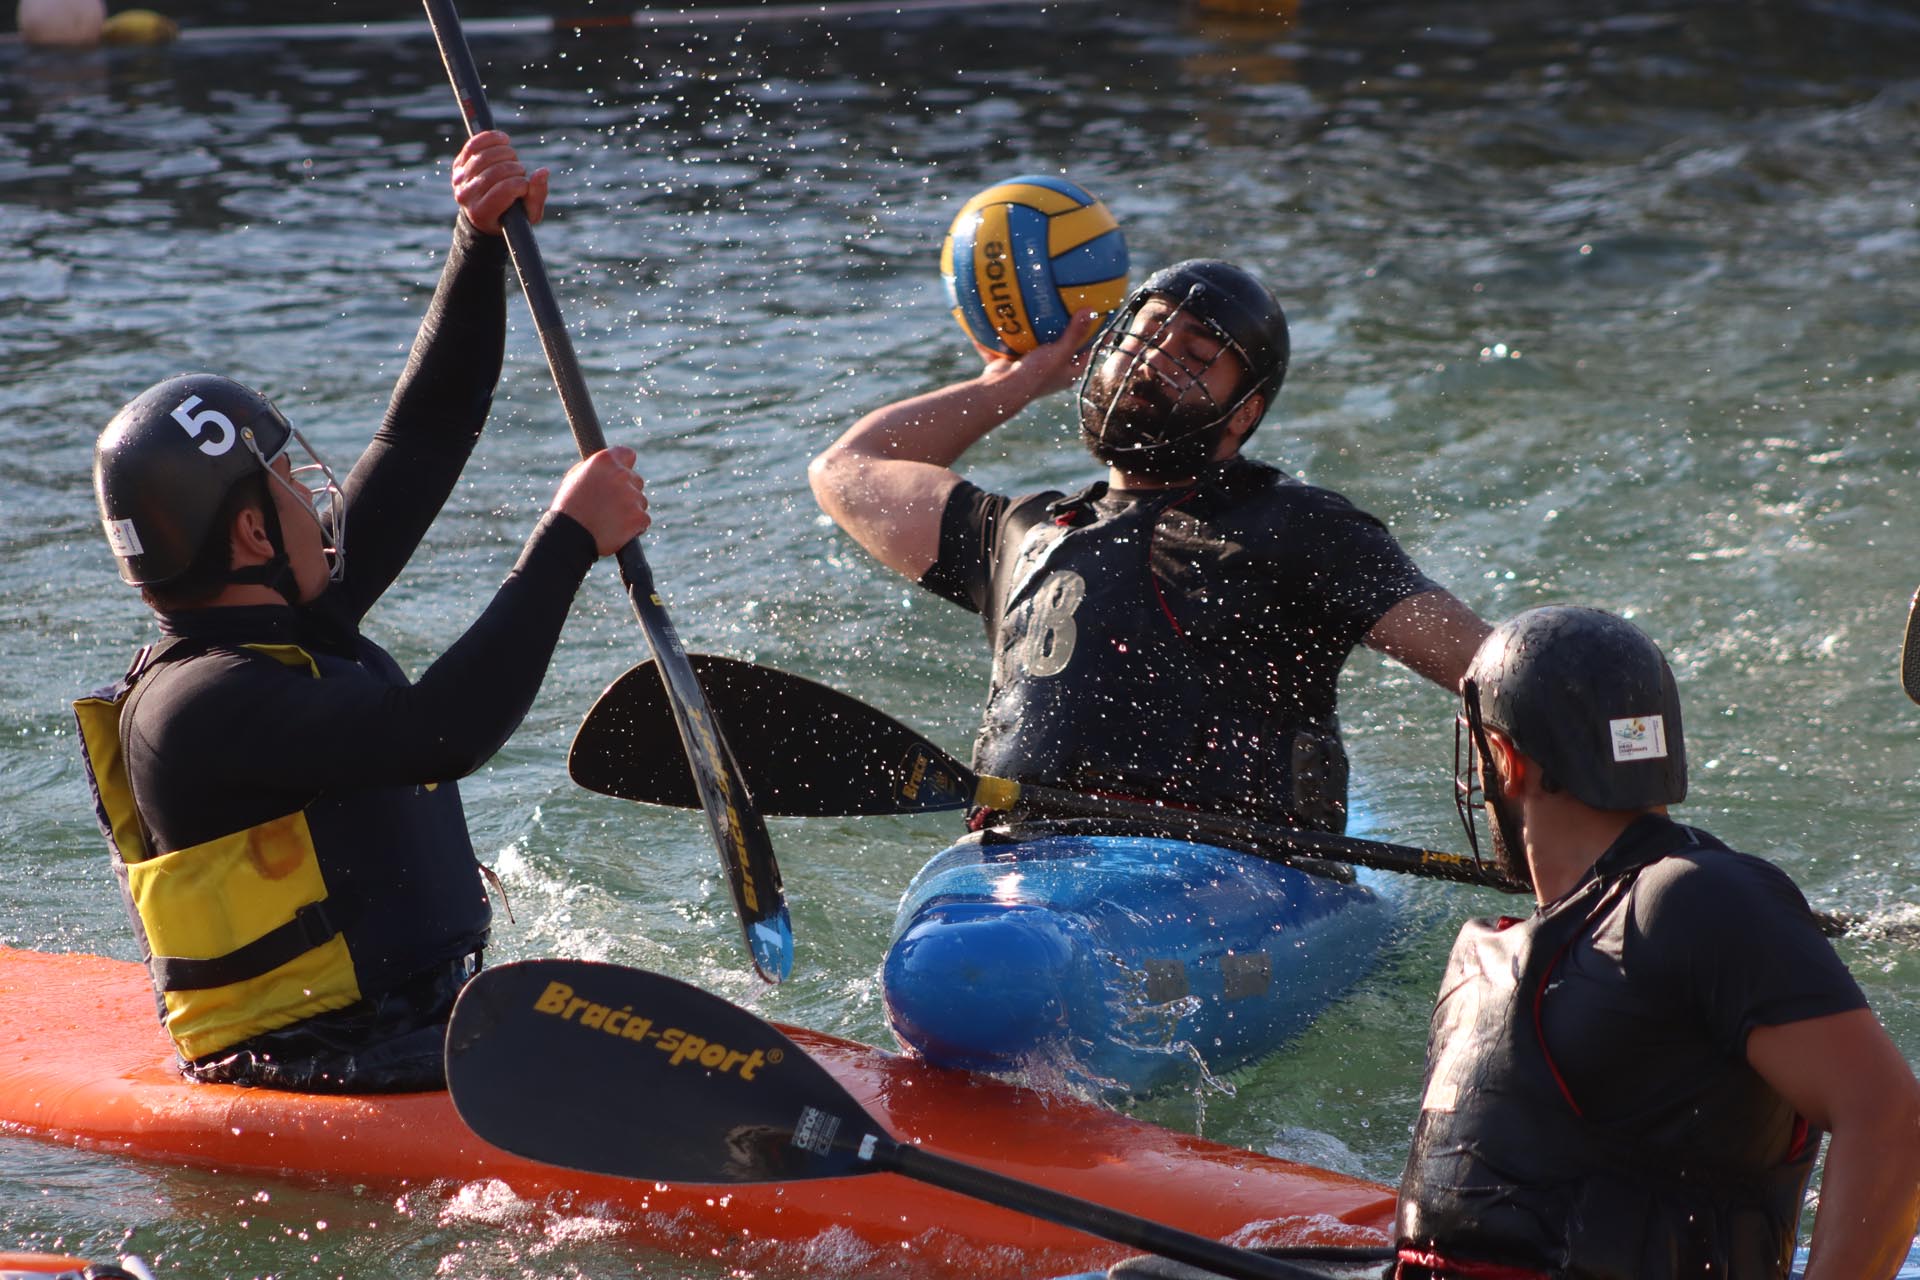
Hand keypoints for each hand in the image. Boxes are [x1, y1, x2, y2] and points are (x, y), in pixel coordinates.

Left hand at [452, 129, 549, 234]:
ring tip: (512, 160)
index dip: (520, 184)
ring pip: (485, 156)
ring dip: (506, 154)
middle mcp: (466, 196)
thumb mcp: (528, 214)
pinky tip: (504, 140)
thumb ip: (537, 195)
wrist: (484, 215)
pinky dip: (491, 138)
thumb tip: (543, 171)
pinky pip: (473, 144)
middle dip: (515, 169)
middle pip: (495, 171)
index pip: (503, 190)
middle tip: (520, 173)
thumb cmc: (511, 216)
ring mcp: (459, 179)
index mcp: (482, 214)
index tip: (526, 185)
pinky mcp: (458, 164)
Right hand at [552, 446, 650, 555]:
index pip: (627, 454)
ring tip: (609, 520)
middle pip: (636, 481)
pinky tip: (617, 531)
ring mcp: (632, 496)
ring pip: (641, 502)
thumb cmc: (568, 509)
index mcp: (605, 461)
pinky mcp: (639, 517)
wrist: (569, 537)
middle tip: (610, 505)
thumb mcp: (575, 479)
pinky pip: (644, 520)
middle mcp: (621, 475)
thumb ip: (596, 470)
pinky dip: (635, 527)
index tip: (623, 473)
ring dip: (631, 510)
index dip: (625, 465)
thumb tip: (610, 467)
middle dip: (627, 491)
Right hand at [976, 308, 1102, 400]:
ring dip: (1044, 330)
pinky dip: (1020, 332)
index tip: (1108, 322)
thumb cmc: (1037, 374)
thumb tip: (1090, 311)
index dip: (1099, 337)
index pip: (1089, 352)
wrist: (1002, 389)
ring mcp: (1035, 368)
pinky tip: (1019, 314)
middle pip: (1067, 348)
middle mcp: (1054, 372)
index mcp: (1069, 373)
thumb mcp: (1061, 352)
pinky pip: (1020, 344)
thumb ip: (1075, 333)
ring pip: (1043, 345)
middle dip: (1070, 331)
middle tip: (1076, 309)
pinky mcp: (1017, 363)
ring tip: (1048, 308)